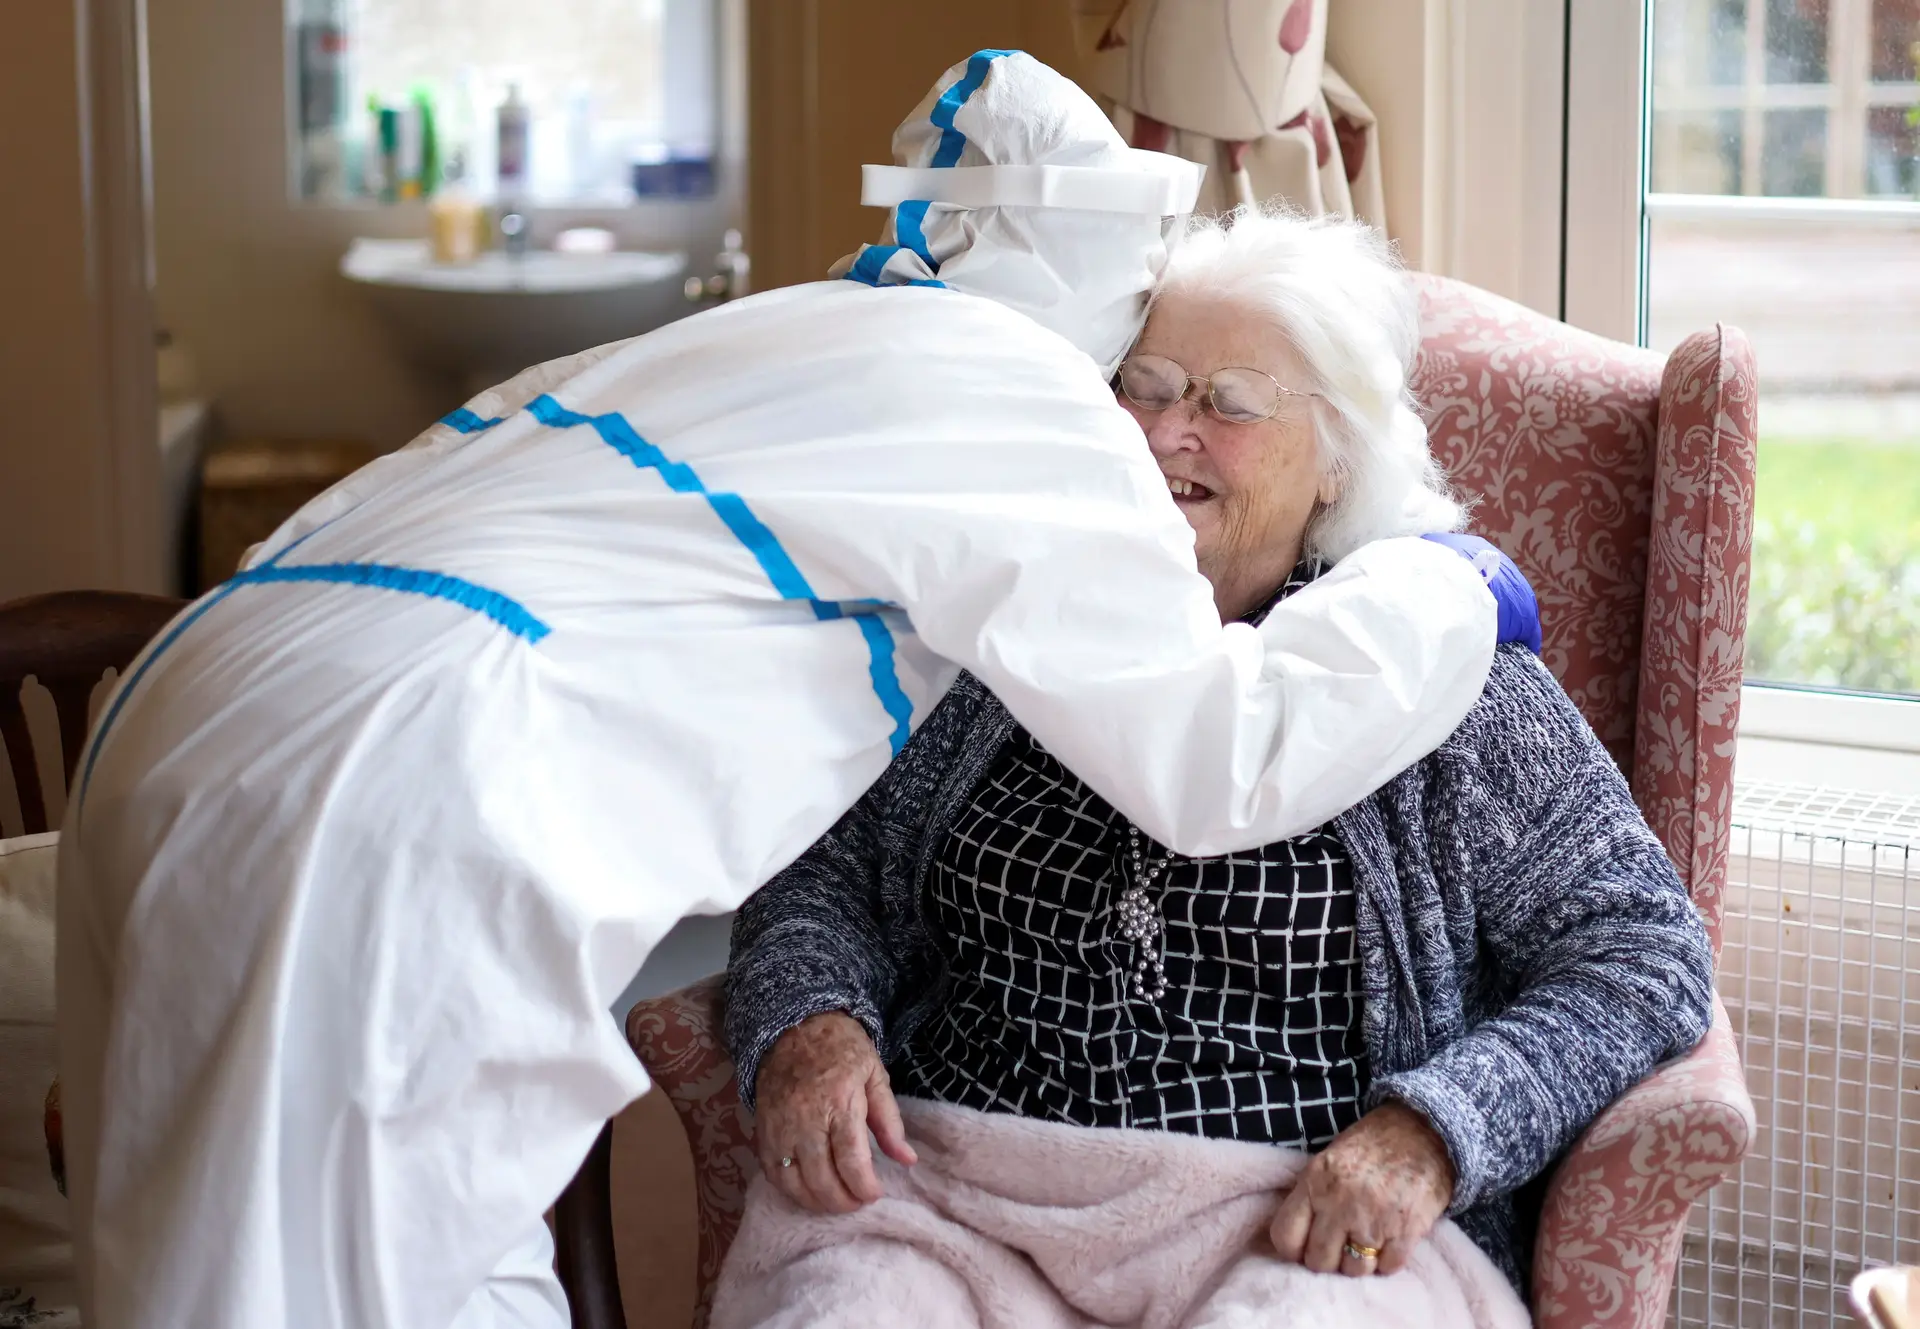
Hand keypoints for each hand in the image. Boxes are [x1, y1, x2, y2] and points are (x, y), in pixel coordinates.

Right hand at [753, 1010, 917, 1214]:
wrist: (794, 1027)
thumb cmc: (842, 1049)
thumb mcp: (875, 1074)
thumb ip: (890, 1121)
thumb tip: (908, 1160)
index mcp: (839, 1102)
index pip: (851, 1159)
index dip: (864, 1186)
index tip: (875, 1194)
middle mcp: (805, 1119)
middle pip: (822, 1178)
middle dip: (843, 1201)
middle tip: (858, 1202)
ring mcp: (780, 1128)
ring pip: (794, 1182)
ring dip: (817, 1202)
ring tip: (836, 1202)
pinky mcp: (762, 1132)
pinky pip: (772, 1173)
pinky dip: (790, 1190)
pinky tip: (808, 1192)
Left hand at [1268, 1101, 1455, 1276]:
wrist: (1423, 1130)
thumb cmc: (1371, 1145)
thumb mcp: (1327, 1161)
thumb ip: (1310, 1196)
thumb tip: (1296, 1239)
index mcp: (1314, 1181)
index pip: (1284, 1237)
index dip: (1293, 1250)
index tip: (1305, 1248)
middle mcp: (1340, 1202)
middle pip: (1319, 1261)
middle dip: (1328, 1260)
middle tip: (1340, 1248)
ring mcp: (1373, 1219)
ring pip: (1354, 1270)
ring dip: (1360, 1263)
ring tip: (1367, 1244)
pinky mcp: (1406, 1230)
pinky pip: (1388, 1268)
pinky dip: (1388, 1262)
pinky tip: (1390, 1242)